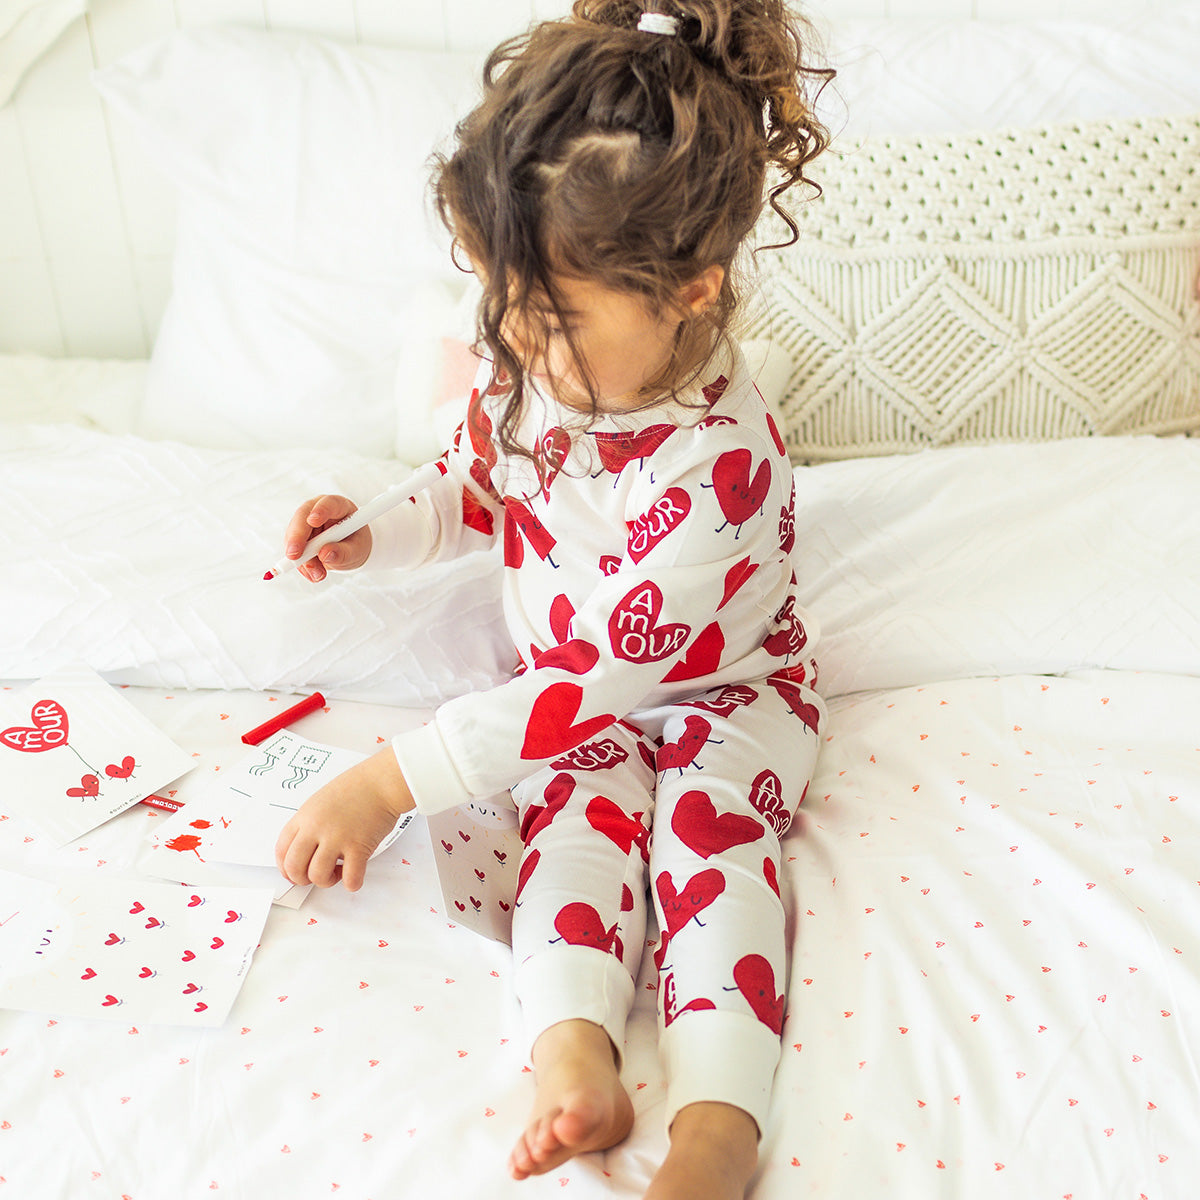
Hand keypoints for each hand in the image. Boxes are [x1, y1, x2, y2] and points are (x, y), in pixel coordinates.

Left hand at [275, 748, 414, 890]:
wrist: (382, 781)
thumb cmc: (356, 788)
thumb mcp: (320, 801)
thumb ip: (310, 824)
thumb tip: (305, 849)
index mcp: (305, 816)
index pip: (281, 850)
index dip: (285, 868)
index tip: (294, 873)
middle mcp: (317, 828)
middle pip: (295, 867)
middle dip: (302, 879)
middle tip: (314, 876)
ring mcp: (337, 838)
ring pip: (318, 876)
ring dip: (326, 881)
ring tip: (338, 872)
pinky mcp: (359, 847)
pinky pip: (350, 878)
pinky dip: (352, 883)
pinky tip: (355, 875)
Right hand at [283, 494, 373, 581]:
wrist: (350, 550)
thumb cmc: (356, 543)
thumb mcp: (357, 550)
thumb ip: (344, 552)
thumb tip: (325, 554)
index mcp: (339, 506)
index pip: (328, 503)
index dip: (320, 510)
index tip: (313, 521)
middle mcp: (318, 510)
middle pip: (302, 517)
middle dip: (297, 538)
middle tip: (294, 556)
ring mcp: (306, 523)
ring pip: (294, 536)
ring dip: (302, 558)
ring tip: (317, 575)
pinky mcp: (298, 537)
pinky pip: (293, 549)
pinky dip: (301, 565)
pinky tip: (312, 574)